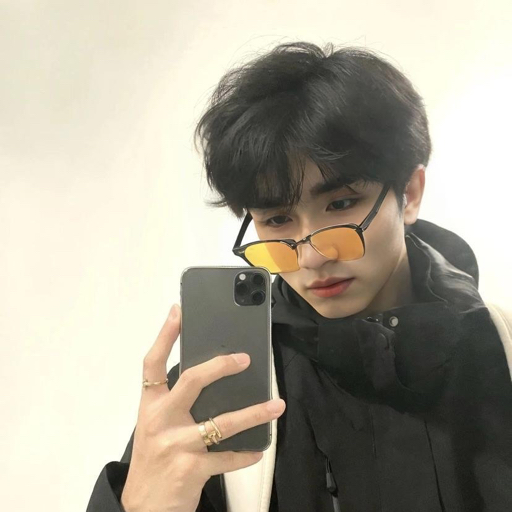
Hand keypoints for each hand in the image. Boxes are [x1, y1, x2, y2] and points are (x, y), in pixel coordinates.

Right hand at [121, 304, 285, 511]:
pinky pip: (228, 456)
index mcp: (149, 406)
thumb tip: (214, 377)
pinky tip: (259, 447)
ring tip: (276, 405)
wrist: (145, 509)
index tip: (179, 311)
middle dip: (220, 365)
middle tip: (245, 358)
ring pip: (222, 421)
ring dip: (255, 412)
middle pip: (191, 381)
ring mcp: (176, 445)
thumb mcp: (156, 427)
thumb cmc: (153, 460)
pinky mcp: (192, 468)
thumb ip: (177, 403)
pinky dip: (247, 452)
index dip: (165, 335)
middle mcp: (160, 421)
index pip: (152, 363)